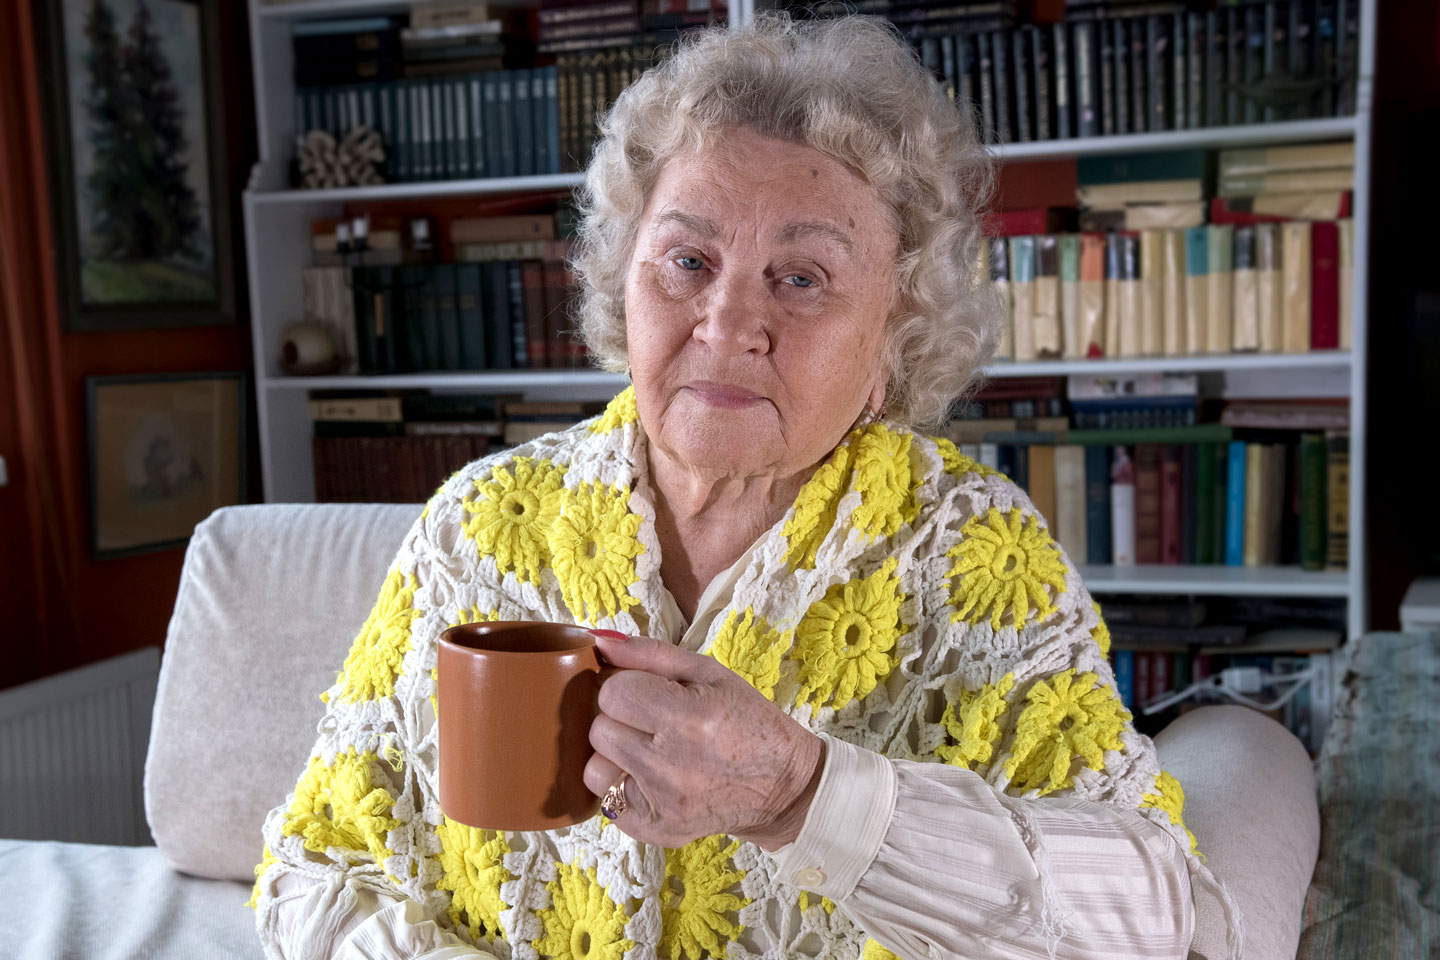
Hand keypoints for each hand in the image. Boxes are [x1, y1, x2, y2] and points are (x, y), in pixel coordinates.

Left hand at [583, 630, 824, 850]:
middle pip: (599, 729)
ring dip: (616, 756)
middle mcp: (671, 765)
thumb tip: (597, 642)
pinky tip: (653, 779)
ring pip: (594, 768)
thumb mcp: (709, 673)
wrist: (781, 786)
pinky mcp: (654, 831)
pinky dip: (622, 787)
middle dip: (622, 720)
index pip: (612, 693)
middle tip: (655, 723)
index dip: (628, 688)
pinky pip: (606, 802)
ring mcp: (660, 804)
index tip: (651, 694)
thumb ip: (650, 653)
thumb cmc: (746, 720)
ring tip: (651, 753)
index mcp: (689, 718)